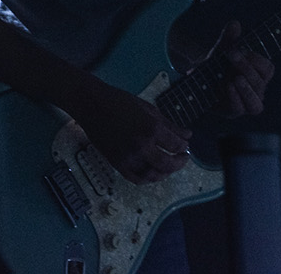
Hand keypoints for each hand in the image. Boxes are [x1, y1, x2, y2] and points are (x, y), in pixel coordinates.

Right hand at [72, 80, 193, 184]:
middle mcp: (142, 146)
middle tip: (183, 158)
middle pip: (168, 164)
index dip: (184, 146)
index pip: (176, 145)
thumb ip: (169, 124)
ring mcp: (129, 157)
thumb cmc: (119, 102)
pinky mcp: (117, 164)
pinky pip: (136, 178)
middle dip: (180, 162)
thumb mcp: (148, 109)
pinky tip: (152, 172)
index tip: (185, 144)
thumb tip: (187, 135)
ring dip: (165, 173)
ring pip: (153, 175)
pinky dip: (147, 178)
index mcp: (151, 128)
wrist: (92, 105)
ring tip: (169, 166)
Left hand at [202, 20, 272, 116]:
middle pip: (260, 83)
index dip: (256, 59)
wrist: (197, 80)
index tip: (240, 49)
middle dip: (246, 67)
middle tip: (232, 54)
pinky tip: (228, 86)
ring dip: (247, 90)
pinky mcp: (232, 111)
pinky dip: (235, 98)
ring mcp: (244, 103)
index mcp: (258, 75)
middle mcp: (255, 91)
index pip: (268, 69)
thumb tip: (235, 23)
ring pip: (256, 104)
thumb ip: (229, 38)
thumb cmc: (216, 64)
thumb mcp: (221, 49)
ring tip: (236, 78)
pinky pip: (240, 109)